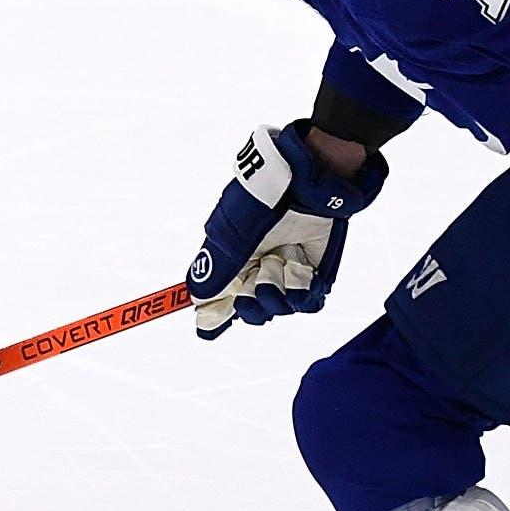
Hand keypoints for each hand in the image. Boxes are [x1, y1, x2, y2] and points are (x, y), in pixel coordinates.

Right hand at [186, 121, 385, 337]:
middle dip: (253, 303)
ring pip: (279, 309)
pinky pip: (308, 302)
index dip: (215, 315)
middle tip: (259, 276)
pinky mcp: (313, 273)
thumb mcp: (234, 236)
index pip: (217, 300)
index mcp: (230, 260)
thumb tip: (196, 299)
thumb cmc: (264, 203)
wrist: (307, 184)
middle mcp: (256, 269)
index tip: (211, 326)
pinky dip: (304, 293)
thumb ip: (218, 270)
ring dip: (280, 290)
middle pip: (250, 312)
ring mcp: (285, 272)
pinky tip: (302, 272)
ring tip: (283, 260)